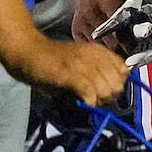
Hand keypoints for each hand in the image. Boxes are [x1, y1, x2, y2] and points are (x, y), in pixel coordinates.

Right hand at [10, 33, 128, 107]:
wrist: (26, 51)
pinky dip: (87, 100)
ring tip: (86, 100)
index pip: (124, 71)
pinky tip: (81, 101)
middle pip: (117, 84)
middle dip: (108, 96)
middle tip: (95, 99)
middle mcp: (94, 56)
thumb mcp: (80, 62)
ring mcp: (82, 64)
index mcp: (98, 51)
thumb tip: (109, 91)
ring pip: (106, 89)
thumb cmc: (51, 60)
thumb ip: (97, 73)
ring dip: (98, 100)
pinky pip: (89, 92)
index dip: (116, 85)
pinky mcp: (68, 74)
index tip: (105, 90)